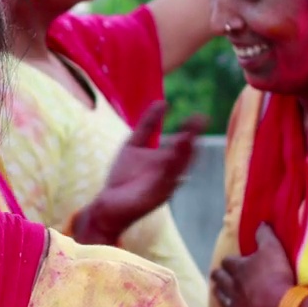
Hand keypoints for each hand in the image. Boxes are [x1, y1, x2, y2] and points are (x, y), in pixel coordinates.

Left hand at [74, 101, 204, 244]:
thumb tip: (163, 102)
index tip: (199, 116)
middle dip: (192, 139)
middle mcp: (170, 173)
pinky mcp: (154, 198)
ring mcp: (164, 186)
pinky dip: (168, 172)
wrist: (107, 204)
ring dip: (183, 153)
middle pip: (185, 154)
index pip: (183, 143)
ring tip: (188, 137)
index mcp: (167, 161)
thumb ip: (148, 124)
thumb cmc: (123, 177)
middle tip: (199, 122)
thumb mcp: (134, 144)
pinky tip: (170, 160)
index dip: (191, 130)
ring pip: (177, 168)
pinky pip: (164, 184)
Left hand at [211, 224, 295, 306]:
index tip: (230, 262)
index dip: (229, 261)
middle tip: (215, 275)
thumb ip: (265, 236)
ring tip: (217, 292)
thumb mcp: (273, 250)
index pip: (228, 262)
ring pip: (222, 300)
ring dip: (220, 295)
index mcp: (238, 269)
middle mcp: (232, 287)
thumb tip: (261, 222)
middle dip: (218, 276)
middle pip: (220, 280)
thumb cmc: (277, 276)